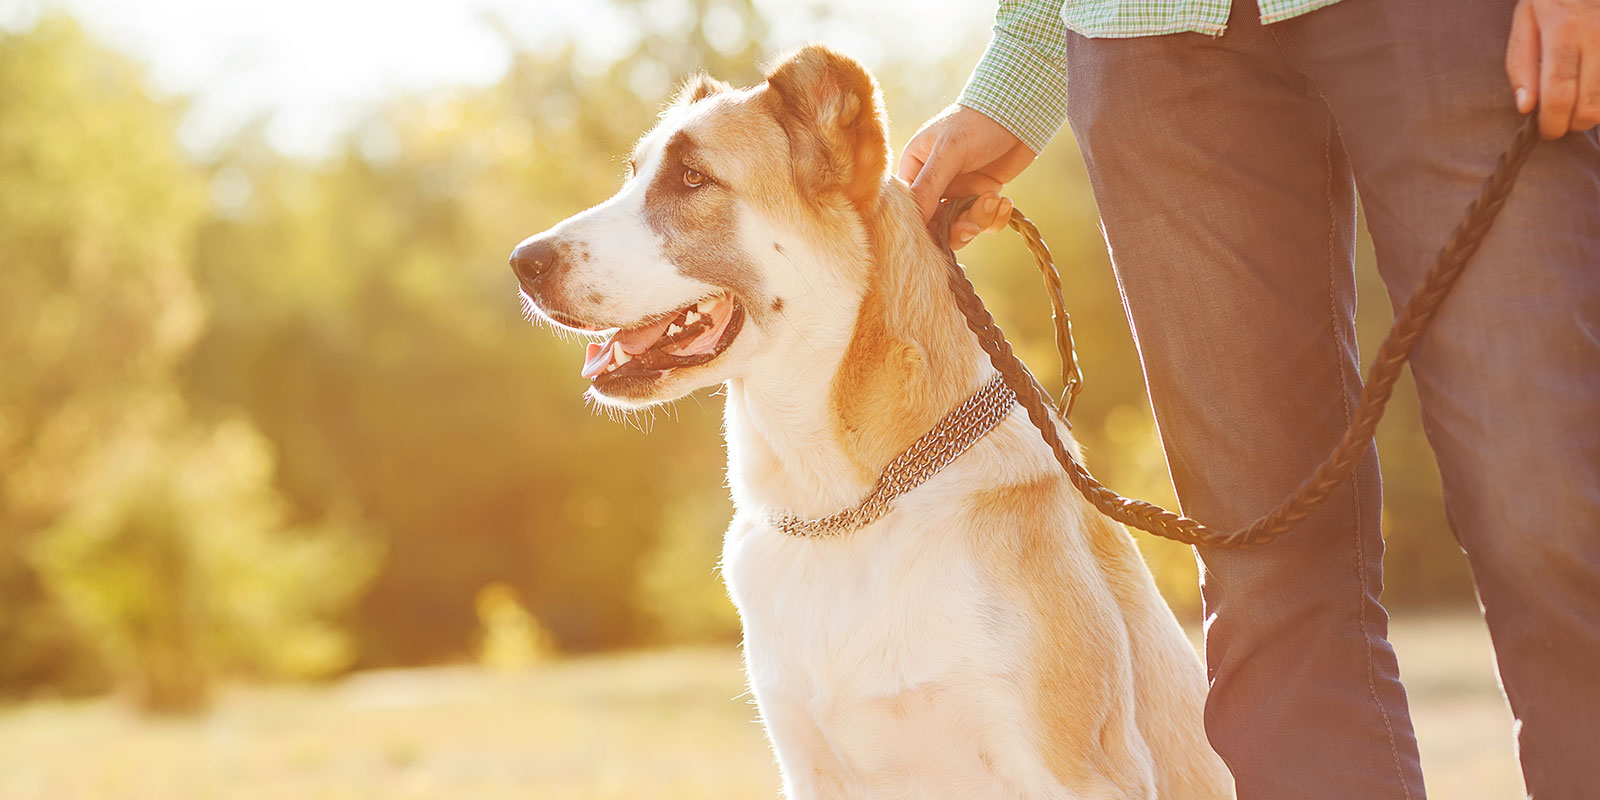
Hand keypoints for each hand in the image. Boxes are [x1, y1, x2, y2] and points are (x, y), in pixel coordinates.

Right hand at [896, 105, 1034, 248]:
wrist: (1016, 112)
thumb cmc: (976, 124)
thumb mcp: (948, 151)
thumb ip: (929, 185)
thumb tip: (914, 219)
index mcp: (915, 169)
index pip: (910, 208)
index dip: (922, 225)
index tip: (938, 233)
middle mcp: (934, 184)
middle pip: (935, 224)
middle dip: (955, 228)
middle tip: (971, 227)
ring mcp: (958, 192)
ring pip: (962, 226)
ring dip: (980, 219)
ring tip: (994, 199)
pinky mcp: (981, 197)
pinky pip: (984, 222)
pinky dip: (996, 218)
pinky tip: (1004, 201)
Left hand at [1506, 0, 1599, 137]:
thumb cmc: (1551, 1)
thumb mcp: (1525, 22)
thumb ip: (1521, 64)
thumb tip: (1526, 107)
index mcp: (1563, 29)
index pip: (1559, 91)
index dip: (1553, 120)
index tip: (1547, 131)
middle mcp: (1597, 34)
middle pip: (1591, 103)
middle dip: (1574, 124)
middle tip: (1561, 122)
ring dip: (1594, 114)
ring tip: (1578, 105)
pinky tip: (1592, 90)